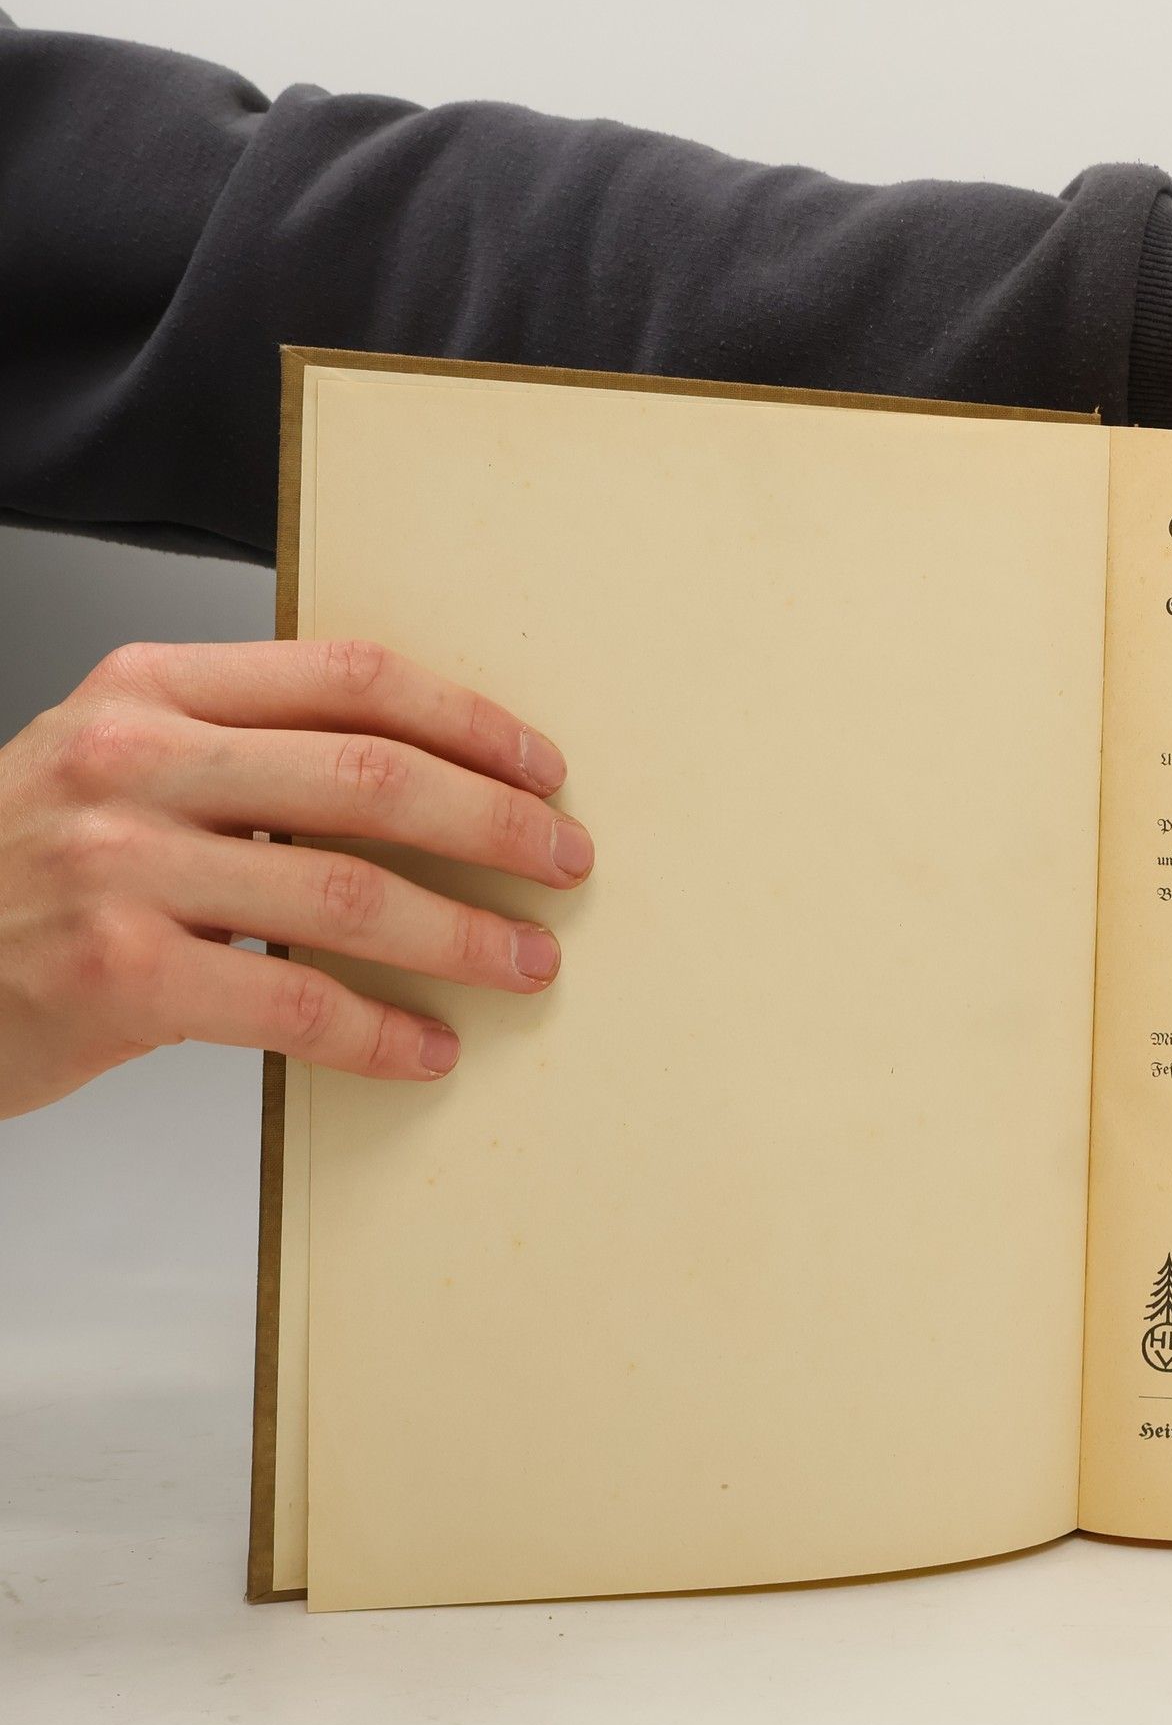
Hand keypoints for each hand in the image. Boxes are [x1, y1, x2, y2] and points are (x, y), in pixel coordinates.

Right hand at [0, 639, 593, 1120]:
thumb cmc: (24, 861)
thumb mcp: (117, 760)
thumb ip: (246, 748)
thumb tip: (430, 783)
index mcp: (153, 688)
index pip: (352, 678)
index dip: (469, 721)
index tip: (542, 768)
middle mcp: (134, 760)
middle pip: (371, 775)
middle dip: (496, 825)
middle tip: (565, 862)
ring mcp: (119, 867)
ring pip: (350, 892)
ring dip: (464, 935)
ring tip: (527, 962)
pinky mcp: (115, 977)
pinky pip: (293, 1002)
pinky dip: (380, 1031)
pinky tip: (426, 1046)